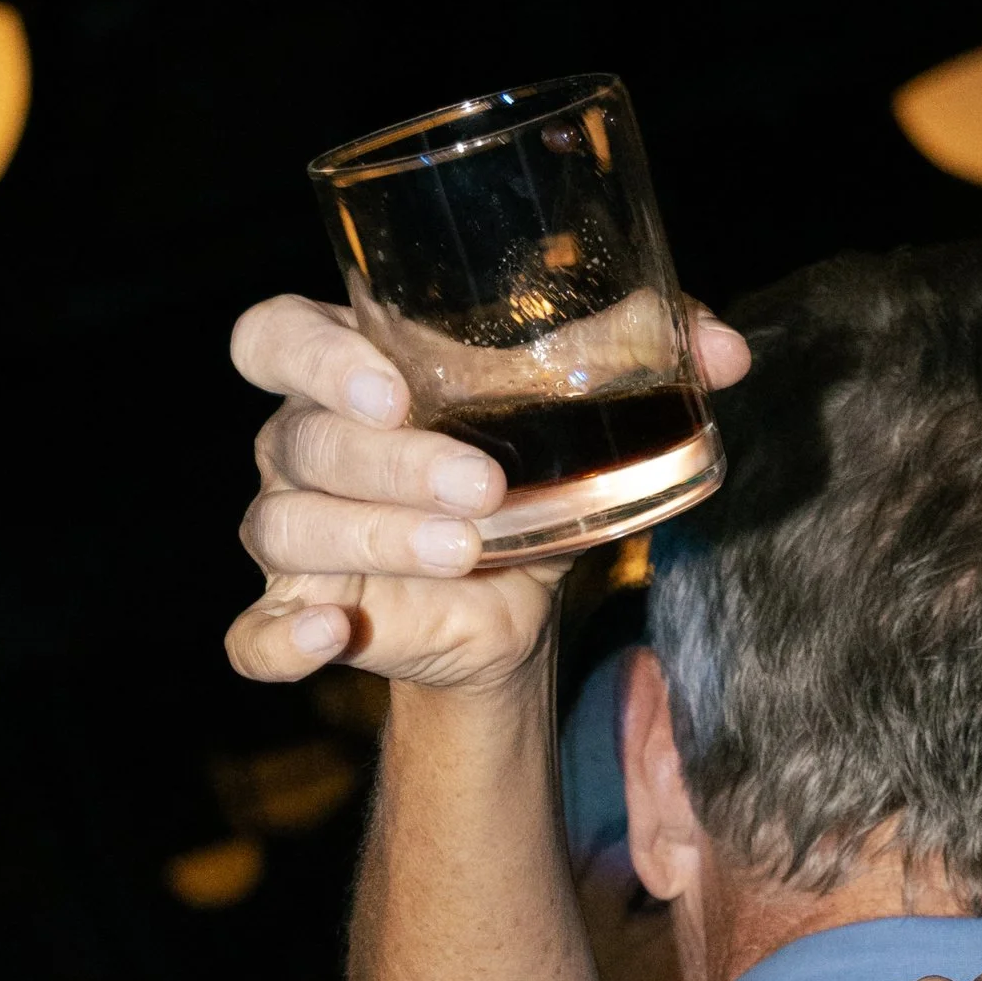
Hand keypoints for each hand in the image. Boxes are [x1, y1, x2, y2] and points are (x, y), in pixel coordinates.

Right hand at [224, 292, 751, 693]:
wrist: (518, 592)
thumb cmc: (531, 466)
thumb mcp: (579, 408)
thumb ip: (643, 356)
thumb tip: (728, 351)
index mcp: (344, 372)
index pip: (271, 338)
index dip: (312, 357)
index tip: (391, 389)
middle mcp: (298, 446)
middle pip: (301, 442)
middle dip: (392, 465)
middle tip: (482, 486)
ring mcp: (289, 534)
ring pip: (287, 529)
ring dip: (375, 539)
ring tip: (466, 549)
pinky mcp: (297, 617)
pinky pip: (253, 637)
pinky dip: (280, 642)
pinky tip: (331, 634)